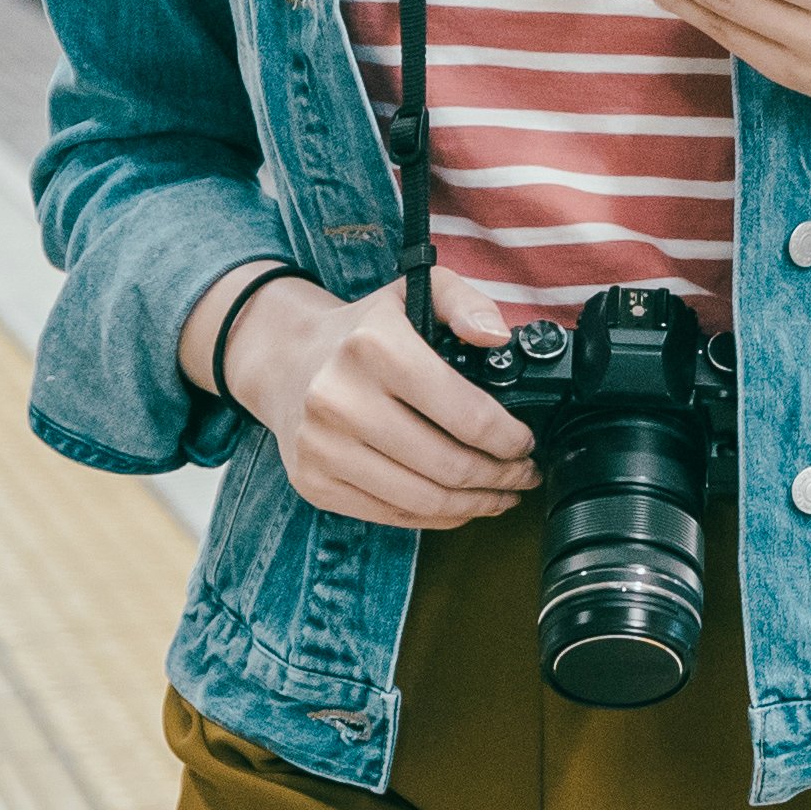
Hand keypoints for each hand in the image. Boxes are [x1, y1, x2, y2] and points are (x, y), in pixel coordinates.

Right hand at [230, 270, 536, 528]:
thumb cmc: (364, 331)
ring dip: (476, 504)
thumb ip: (466, 303)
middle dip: (501, 477)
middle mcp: (340, 399)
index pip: (466, 414)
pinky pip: (390, 515)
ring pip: (423, 499)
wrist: (284, 359)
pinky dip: (436, 518)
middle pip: (448, 465)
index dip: (510, 439)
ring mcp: (322, 446)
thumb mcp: (417, 291)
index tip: (526, 442)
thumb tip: (497, 336)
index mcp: (374, 347)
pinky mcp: (313, 482)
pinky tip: (460, 506)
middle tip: (523, 474)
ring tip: (501, 495)